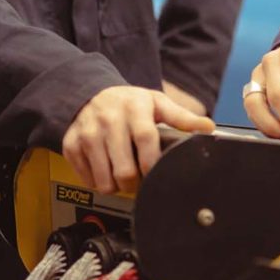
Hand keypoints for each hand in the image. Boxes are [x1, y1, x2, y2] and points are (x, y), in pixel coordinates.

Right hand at [62, 85, 215, 193]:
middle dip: (135, 182)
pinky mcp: (70, 144)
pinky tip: (105, 168)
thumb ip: (182, 118)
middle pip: (124, 168)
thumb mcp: (157, 103)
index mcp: (134, 108)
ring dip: (116, 186)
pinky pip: (87, 179)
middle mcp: (108, 119)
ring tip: (122, 174)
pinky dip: (98, 181)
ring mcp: (87, 133)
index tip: (156, 174)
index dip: (153, 163)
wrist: (90, 94)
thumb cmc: (129, 103)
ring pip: (104, 180)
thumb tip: (209, 128)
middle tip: (139, 179)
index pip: (145, 140)